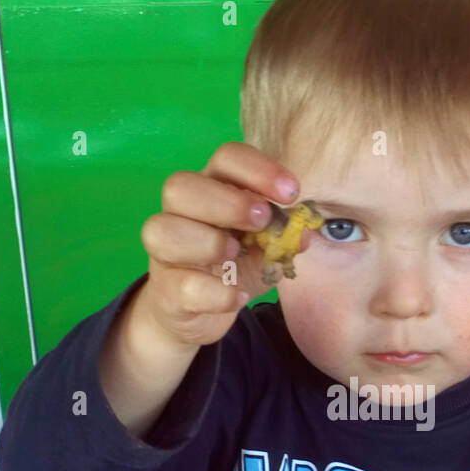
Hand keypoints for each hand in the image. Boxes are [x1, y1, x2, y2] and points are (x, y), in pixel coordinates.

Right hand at [138, 142, 301, 346]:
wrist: (197, 311)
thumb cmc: (232, 267)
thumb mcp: (265, 249)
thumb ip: (283, 237)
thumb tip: (305, 232)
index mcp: (212, 190)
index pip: (225, 159)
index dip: (257, 169)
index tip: (291, 193)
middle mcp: (180, 213)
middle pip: (180, 186)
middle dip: (227, 201)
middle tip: (262, 219)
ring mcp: (164, 251)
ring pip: (164, 231)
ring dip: (209, 242)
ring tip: (237, 254)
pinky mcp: (164, 290)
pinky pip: (180, 286)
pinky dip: (215, 293)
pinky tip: (238, 296)